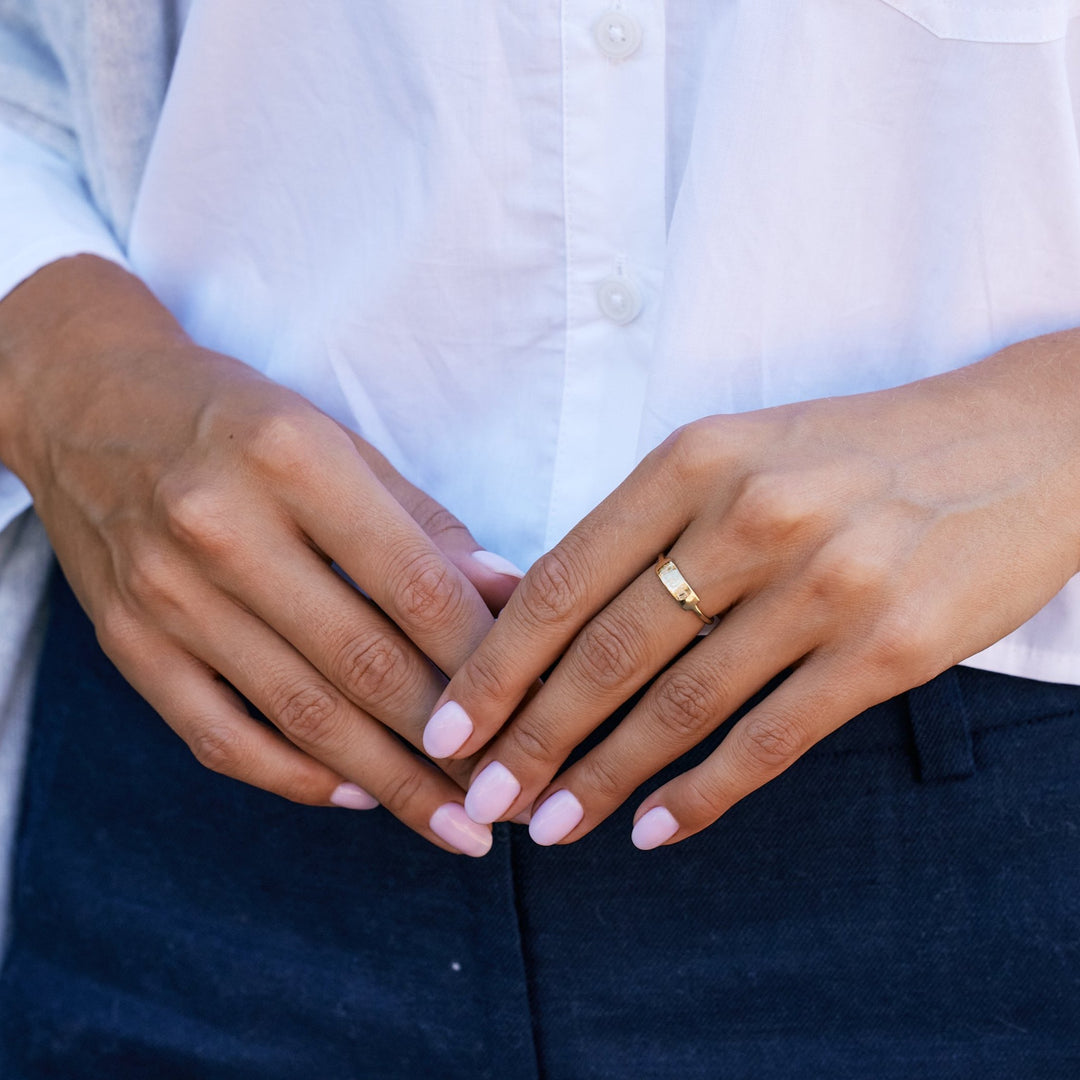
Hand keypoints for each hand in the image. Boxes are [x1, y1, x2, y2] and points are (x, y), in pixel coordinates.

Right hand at [0, 256, 522, 855]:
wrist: (87, 402)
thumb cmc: (237, 418)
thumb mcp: (338, 440)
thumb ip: (424, 522)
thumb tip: (506, 594)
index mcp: (292, 460)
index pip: (414, 585)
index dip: (485, 661)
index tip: (536, 710)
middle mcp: (222, 528)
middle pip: (364, 663)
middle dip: (449, 745)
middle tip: (508, 794)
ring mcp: (166, 595)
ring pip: (301, 714)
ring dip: (390, 784)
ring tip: (453, 823)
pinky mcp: (127, 644)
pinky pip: (220, 738)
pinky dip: (295, 778)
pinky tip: (356, 797)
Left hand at [427, 334, 1079, 847]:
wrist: (1025, 440)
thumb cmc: (856, 451)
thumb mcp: (741, 451)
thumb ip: (651, 524)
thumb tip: (550, 621)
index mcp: (696, 458)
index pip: (564, 579)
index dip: (496, 664)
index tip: (450, 725)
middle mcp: (753, 517)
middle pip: (606, 653)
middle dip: (530, 737)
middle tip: (481, 796)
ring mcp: (824, 585)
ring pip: (679, 705)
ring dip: (602, 776)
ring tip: (549, 825)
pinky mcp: (889, 649)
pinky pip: (770, 741)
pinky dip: (700, 794)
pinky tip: (651, 828)